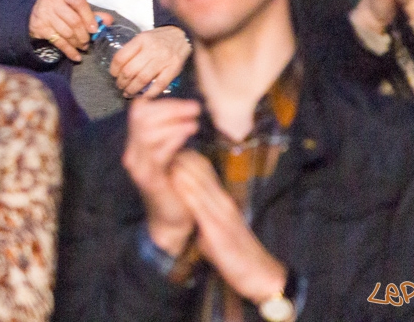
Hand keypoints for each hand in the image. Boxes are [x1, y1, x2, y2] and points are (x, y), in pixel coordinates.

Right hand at [27, 0, 101, 60]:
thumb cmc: (59, 7)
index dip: (89, 17)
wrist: (34, 11)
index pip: (78, 2)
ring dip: (77, 43)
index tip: (94, 29)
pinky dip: (69, 51)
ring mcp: (44, 15)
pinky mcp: (40, 28)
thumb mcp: (72, 5)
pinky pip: (58, 42)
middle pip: (73, 20)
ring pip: (66, 33)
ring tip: (83, 46)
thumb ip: (91, 13)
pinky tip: (76, 56)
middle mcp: (51, 1)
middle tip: (88, 41)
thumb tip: (109, 20)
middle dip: (84, 34)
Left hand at [110, 25, 190, 98]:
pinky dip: (150, 93)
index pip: (121, 57)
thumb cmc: (160, 38)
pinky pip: (159, 85)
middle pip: (130, 70)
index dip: (114, 69)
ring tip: (128, 93)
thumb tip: (119, 68)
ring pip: (142, 79)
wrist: (183, 35)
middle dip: (122, 82)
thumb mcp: (144, 37)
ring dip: (132, 89)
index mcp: (141, 39)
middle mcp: (152, 49)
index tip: (113, 75)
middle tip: (120, 86)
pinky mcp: (174, 69)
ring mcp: (163, 59)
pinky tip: (143, 97)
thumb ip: (133, 50)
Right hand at [120, 95, 201, 254]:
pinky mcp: (148, 179)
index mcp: (137, 143)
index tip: (188, 104)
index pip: (139, 110)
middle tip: (195, 109)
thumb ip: (171, 133)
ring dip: (173, 122)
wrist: (172, 221)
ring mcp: (138, 166)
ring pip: (146, 131)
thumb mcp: (172, 154)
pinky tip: (188, 135)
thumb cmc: (176, 185)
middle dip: (170, 108)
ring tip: (194, 123)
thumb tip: (185, 108)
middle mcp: (132, 152)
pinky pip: (156, 153)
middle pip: (141, 116)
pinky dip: (173, 139)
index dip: (163, 102)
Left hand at [169, 152, 287, 302]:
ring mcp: (221, 211)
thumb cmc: (234, 251)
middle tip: (155, 141)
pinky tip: (171, 179)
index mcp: (221, 198)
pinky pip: (199, 204)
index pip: (201, 167)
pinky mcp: (218, 227)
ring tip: (159, 153)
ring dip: (177, 165)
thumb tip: (183, 196)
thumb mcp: (216, 224)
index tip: (162, 146)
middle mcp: (222, 199)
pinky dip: (185, 189)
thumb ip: (201, 208)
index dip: (181, 154)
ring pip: (198, 180)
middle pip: (198, 167)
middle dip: (176, 153)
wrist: (258, 272)